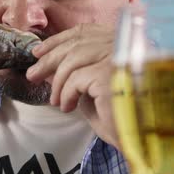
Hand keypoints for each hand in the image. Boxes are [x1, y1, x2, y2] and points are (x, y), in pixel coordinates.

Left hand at [26, 24, 119, 148]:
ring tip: (54, 100)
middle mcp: (125, 45)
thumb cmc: (122, 120)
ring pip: (73, 60)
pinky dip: (66, 94)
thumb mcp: (95, 92)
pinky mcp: (111, 74)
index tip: (39, 51)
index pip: (86, 31)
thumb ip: (79, 75)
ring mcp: (120, 58)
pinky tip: (67, 107)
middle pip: (77, 43)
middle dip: (49, 59)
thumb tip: (50, 67)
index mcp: (124, 44)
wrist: (140, 142)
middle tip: (32, 75)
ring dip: (57, 82)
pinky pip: (76, 79)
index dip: (59, 40)